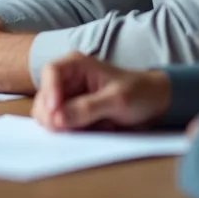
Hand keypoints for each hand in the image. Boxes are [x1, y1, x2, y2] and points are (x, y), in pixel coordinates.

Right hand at [31, 53, 171, 130]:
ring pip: (49, 115)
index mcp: (76, 65)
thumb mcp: (117, 100)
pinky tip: (95, 130)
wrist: (153, 104)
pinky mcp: (71, 114)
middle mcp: (67, 79)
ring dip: (66, 126)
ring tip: (96, 126)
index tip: (55, 114)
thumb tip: (57, 118)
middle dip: (55, 116)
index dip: (49, 92)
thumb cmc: (139, 93)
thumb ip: (87, 108)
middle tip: (75, 129)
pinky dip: (72, 132)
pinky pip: (60, 126)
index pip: (51, 72)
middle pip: (44, 97)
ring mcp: (67, 98)